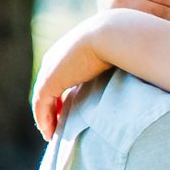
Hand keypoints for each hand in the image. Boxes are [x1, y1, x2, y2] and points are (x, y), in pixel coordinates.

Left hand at [31, 16, 115, 139]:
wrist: (111, 35)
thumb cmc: (119, 43)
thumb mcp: (113, 56)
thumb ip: (111, 68)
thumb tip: (128, 78)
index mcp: (66, 53)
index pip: (57, 78)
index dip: (59, 96)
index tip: (65, 112)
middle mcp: (53, 60)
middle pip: (46, 89)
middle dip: (50, 108)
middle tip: (55, 125)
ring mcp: (50, 70)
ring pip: (41, 100)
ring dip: (45, 118)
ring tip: (50, 134)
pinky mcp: (50, 81)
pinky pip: (41, 106)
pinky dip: (43, 120)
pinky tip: (49, 133)